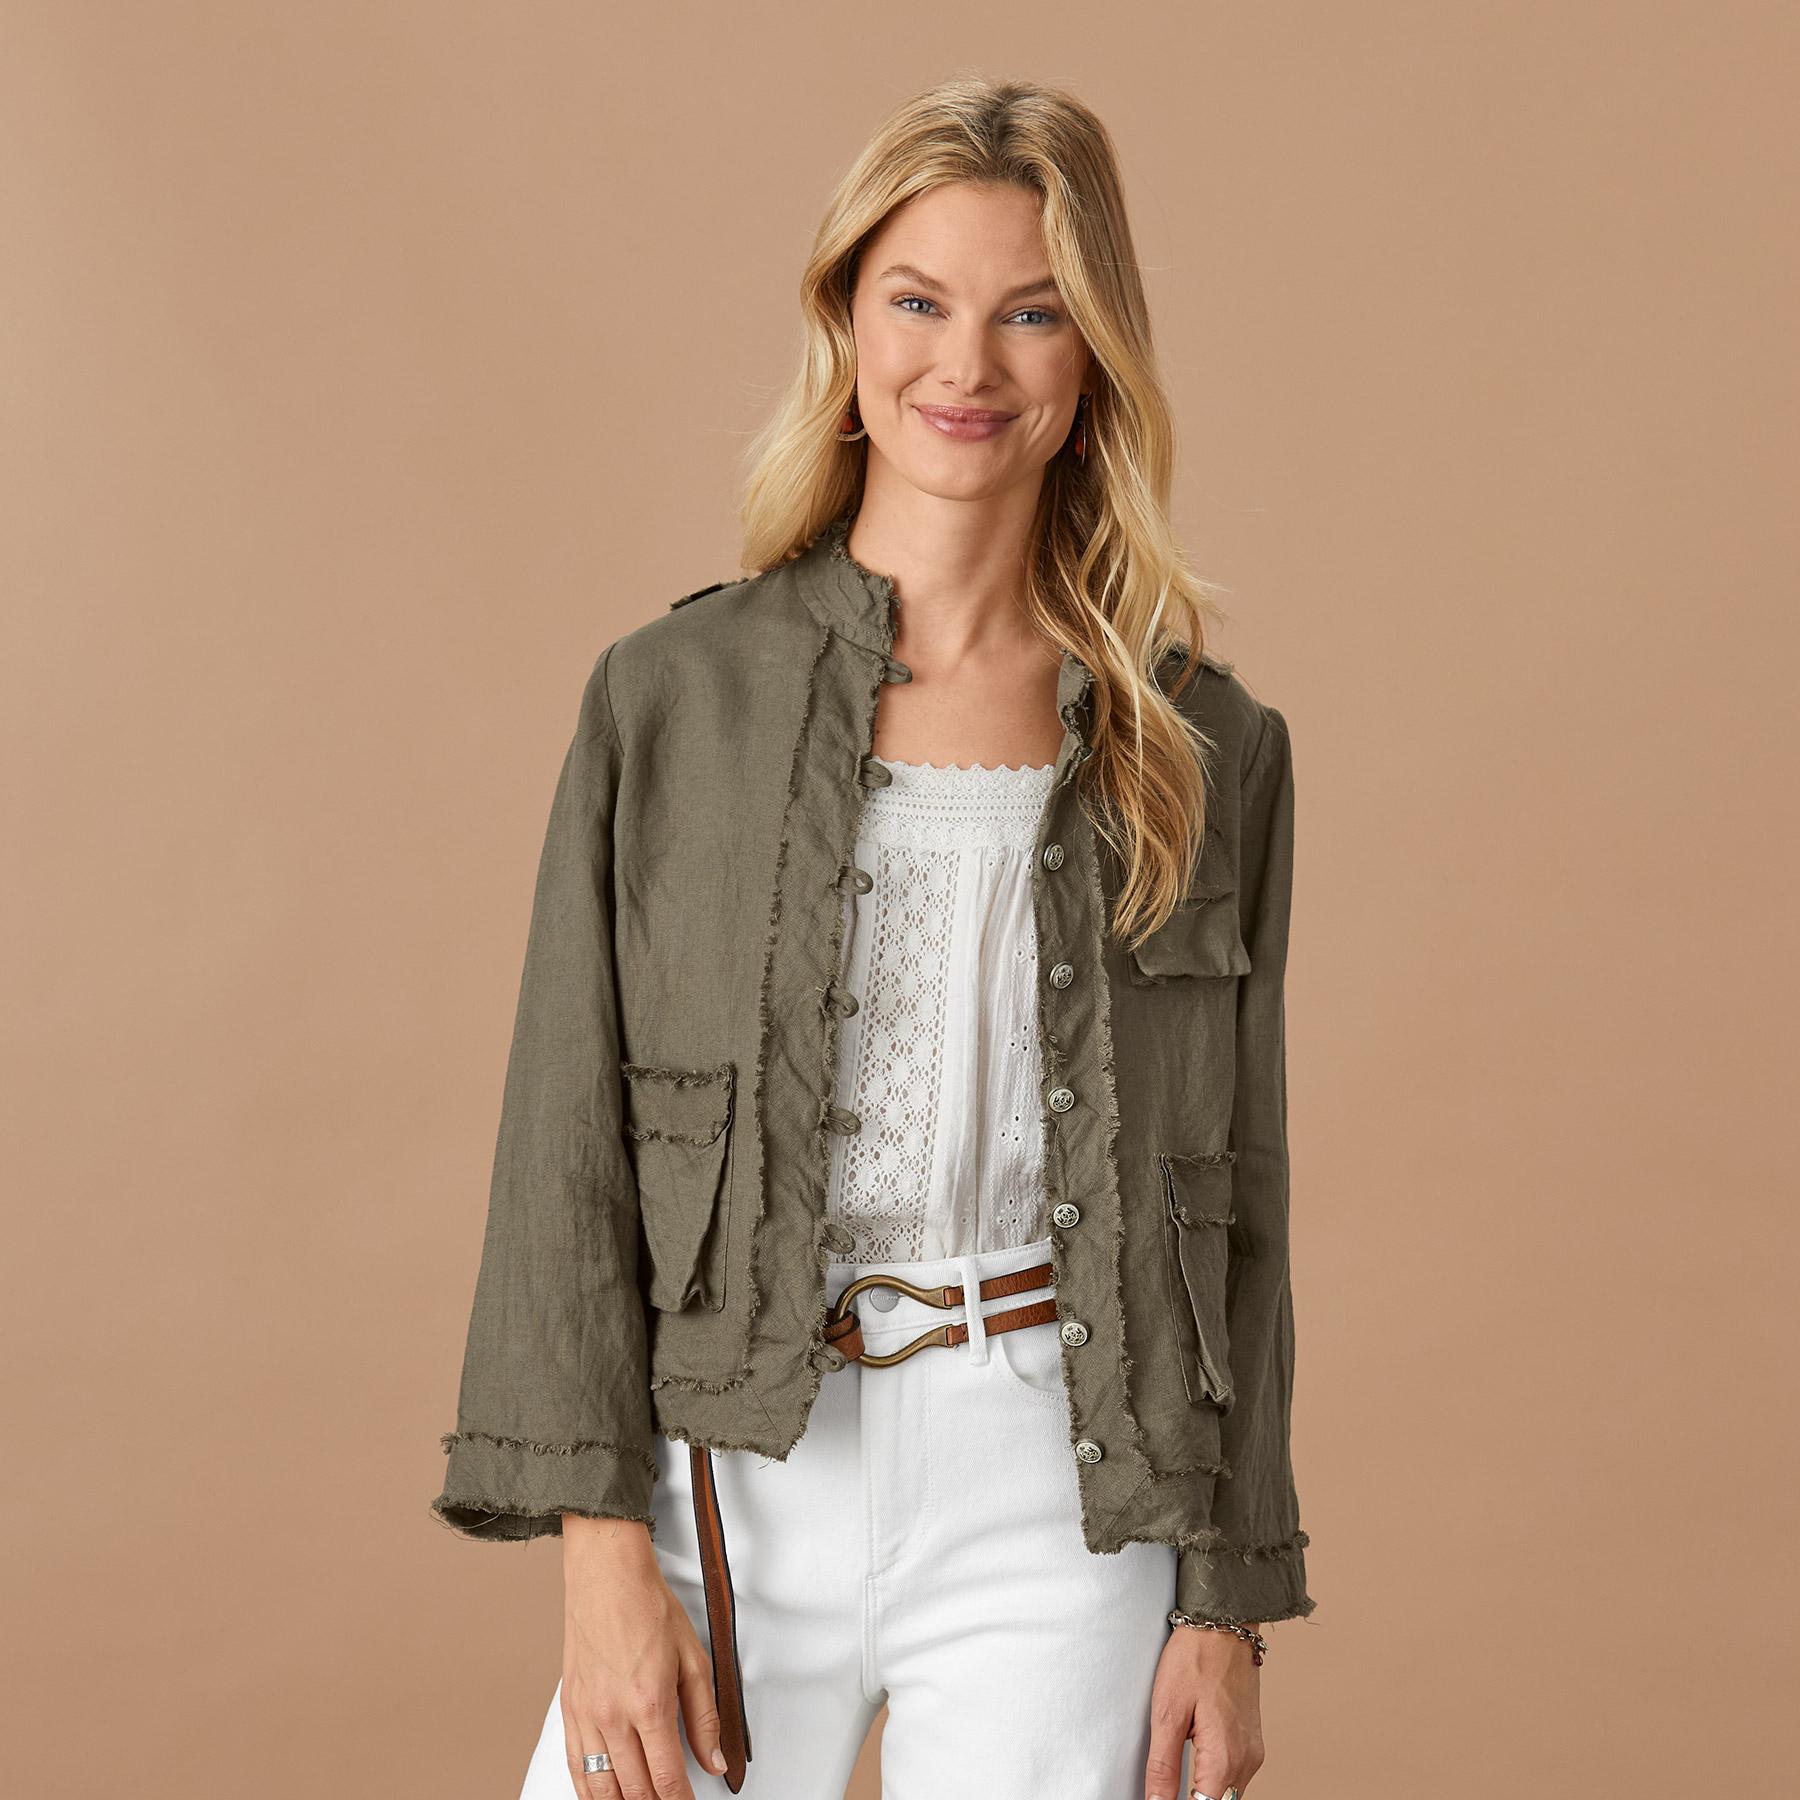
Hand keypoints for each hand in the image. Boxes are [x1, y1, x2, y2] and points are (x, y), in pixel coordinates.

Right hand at [559, 1515, 728, 1797]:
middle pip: (634, 1790)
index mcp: (650, 1703)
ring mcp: (587, 1716)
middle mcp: (613, 1716)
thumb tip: (714, 1760)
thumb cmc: (649, 1608)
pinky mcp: (569, 1711)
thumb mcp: (693, 1659)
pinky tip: (604, 1797)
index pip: (666, 1778)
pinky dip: (590, 1792)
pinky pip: (575, 1768)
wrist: (607, 1577)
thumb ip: (705, 1717)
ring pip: (601, 1789)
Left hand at [1143, 1622, 1265, 1799]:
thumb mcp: (1167, 1711)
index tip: (1160, 1797)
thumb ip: (1163, 1765)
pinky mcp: (1252, 1741)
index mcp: (1225, 1758)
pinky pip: (1234, 1775)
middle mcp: (1246, 1761)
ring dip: (1203, 1793)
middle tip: (1162, 1788)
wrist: (1225, 1623)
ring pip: (1228, 1793)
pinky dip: (1214, 1779)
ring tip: (1174, 1781)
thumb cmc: (1195, 1657)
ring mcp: (1253, 1751)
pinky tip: (1194, 1766)